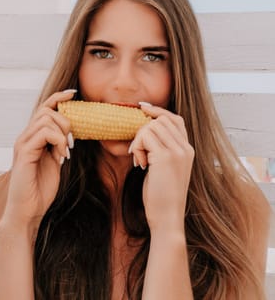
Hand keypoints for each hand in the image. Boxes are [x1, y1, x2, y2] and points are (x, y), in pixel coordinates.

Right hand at [1, 90, 74, 232]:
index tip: (73, 93)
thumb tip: (70, 133)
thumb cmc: (40, 190)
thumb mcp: (54, 163)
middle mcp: (24, 137)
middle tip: (72, 142)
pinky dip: (58, 140)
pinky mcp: (23, 153)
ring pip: (45, 119)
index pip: (44, 108)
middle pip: (46, 110)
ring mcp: (22, 144)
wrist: (27, 211)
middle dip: (65, 121)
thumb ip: (59, 146)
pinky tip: (62, 156)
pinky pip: (43, 133)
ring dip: (62, 132)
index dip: (58, 97)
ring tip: (66, 152)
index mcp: (32, 138)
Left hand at [129, 103, 193, 232]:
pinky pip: (145, 136)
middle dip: (142, 131)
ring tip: (139, 160)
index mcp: (188, 150)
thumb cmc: (161, 196)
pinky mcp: (166, 157)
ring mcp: (178, 152)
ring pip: (151, 126)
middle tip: (138, 152)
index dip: (158, 111)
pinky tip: (139, 164)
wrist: (167, 217)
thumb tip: (144, 131)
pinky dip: (137, 147)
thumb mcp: (164, 168)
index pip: (175, 119)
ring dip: (138, 141)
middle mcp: (186, 148)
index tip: (141, 107)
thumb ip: (161, 150)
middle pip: (160, 120)